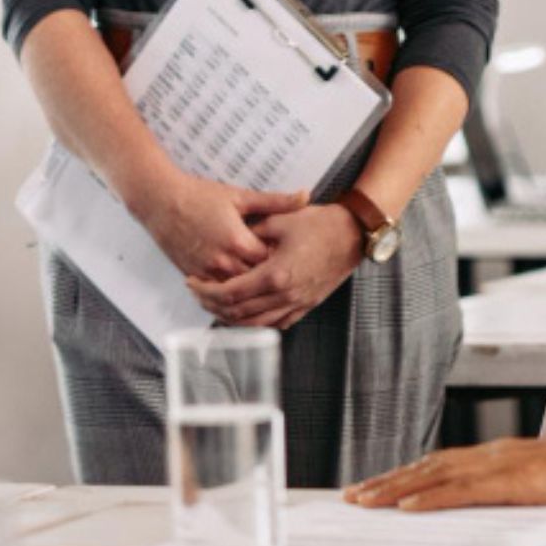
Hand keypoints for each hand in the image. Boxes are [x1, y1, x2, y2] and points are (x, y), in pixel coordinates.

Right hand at [134, 174, 307, 280]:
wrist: (160, 201)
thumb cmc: (198, 195)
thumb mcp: (239, 196)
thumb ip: (275, 201)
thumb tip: (305, 196)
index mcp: (238, 241)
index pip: (270, 262)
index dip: (279, 260)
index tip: (287, 255)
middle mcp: (223, 261)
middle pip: (255, 281)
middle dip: (265, 277)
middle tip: (278, 273)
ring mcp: (207, 271)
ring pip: (235, 293)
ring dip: (247, 289)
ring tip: (260, 285)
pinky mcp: (193, 275)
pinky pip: (215, 294)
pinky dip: (226, 293)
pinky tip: (236, 289)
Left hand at [185, 203, 362, 328]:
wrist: (353, 234)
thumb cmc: (319, 224)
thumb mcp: (280, 221)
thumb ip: (252, 234)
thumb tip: (231, 242)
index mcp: (275, 275)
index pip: (230, 293)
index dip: (206, 291)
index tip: (192, 283)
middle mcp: (286, 295)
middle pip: (239, 313)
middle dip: (213, 306)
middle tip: (198, 295)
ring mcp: (298, 304)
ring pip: (255, 323)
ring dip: (231, 317)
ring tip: (216, 304)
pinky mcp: (307, 305)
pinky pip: (275, 322)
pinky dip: (255, 321)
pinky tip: (245, 312)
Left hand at [345, 430, 545, 510]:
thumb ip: (519, 491)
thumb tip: (495, 510)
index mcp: (502, 455)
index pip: (442, 465)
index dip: (406, 476)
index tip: (375, 488)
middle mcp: (495, 454)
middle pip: (429, 467)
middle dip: (387, 482)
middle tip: (351, 497)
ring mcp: (505, 464)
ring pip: (437, 476)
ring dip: (396, 489)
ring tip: (364, 502)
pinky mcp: (519, 481)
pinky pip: (466, 491)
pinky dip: (432, 497)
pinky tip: (408, 507)